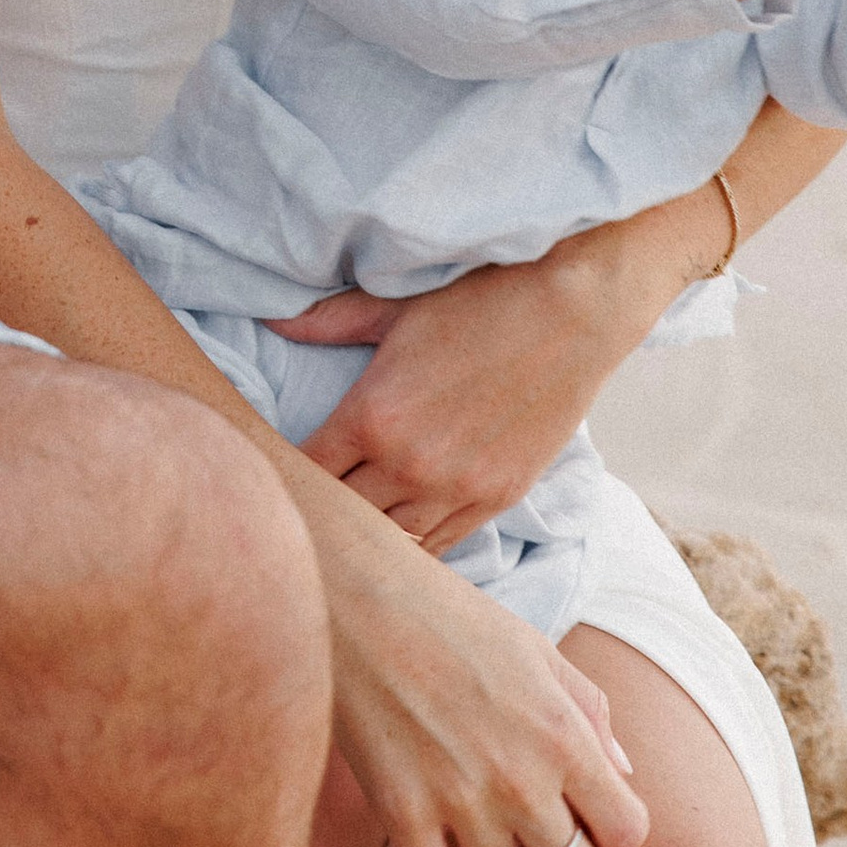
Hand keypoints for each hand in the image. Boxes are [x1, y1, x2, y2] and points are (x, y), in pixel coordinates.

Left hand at [274, 231, 661, 554]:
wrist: (575, 312)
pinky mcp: (497, 498)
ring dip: (368, 535)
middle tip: (306, 508)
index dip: (284, 474)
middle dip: (320, 511)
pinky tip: (399, 538)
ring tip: (351, 529)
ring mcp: (457, 489)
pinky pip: (439, 545)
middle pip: (340, 516)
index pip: (304, 471)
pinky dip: (414, 544)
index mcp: (372, 416)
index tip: (275, 472)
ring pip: (389, 544)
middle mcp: (409, 464)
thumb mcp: (396, 308)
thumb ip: (329, 322)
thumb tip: (271, 318)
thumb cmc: (481, 301)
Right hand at [311, 490, 648, 846]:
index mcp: (563, 734)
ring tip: (483, 824)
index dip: (613, 831)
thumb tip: (622, 774)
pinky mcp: (400, 813)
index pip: (627, 832)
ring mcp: (459, 801)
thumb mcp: (536, 649)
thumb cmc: (450, 616)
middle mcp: (520, 778)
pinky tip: (441, 837)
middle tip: (541, 838)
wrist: (357, 597)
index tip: (588, 816)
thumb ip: (589, 713)